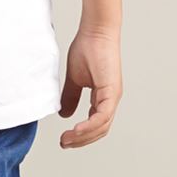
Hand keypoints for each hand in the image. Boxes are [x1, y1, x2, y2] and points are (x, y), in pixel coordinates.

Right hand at [58, 27, 121, 148]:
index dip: (80, 135)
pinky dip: (90, 126)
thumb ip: (70, 97)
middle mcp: (110, 100)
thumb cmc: (87, 49)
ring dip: (83, 136)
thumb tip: (65, 114)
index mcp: (103, 98)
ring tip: (67, 139)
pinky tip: (76, 129)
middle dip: (81, 141)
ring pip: (102, 127)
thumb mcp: (74, 79)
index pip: (95, 125)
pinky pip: (102, 116)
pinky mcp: (112, 92)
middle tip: (64, 143)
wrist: (95, 32)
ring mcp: (113, 96)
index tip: (64, 139)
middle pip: (99, 130)